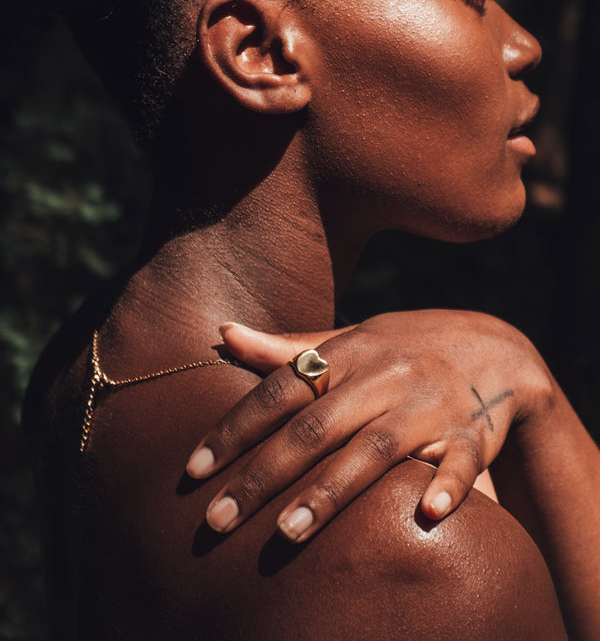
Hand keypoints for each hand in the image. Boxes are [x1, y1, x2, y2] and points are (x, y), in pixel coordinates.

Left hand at [187, 311, 552, 541]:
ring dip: (332, 490)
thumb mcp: (351, 340)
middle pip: (316, 426)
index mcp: (349, 353)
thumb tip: (222, 333)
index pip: (281, 389)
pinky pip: (462, 459)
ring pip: (375, 448)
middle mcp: (384, 376)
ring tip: (287, 532)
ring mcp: (429, 404)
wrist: (494, 346)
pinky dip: (447, 484)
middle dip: (264, 473)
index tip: (193, 472)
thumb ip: (287, 348)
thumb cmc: (405, 348)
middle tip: (218, 520)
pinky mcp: (474, 432)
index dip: (235, 428)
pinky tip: (426, 513)